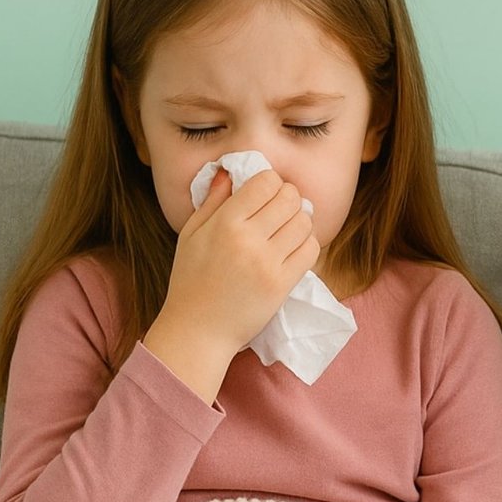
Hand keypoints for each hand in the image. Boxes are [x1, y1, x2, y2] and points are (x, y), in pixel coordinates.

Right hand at [144, 168, 318, 402]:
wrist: (199, 330)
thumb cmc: (190, 280)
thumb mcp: (190, 235)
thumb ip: (212, 201)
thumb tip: (230, 171)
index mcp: (224, 223)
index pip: (266, 182)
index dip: (270, 182)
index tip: (265, 193)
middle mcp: (248, 239)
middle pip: (289, 198)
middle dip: (288, 197)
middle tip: (280, 209)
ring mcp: (268, 263)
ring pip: (304, 222)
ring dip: (300, 220)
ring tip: (286, 228)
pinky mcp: (283, 284)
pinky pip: (311, 250)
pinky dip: (306, 243)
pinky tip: (292, 247)